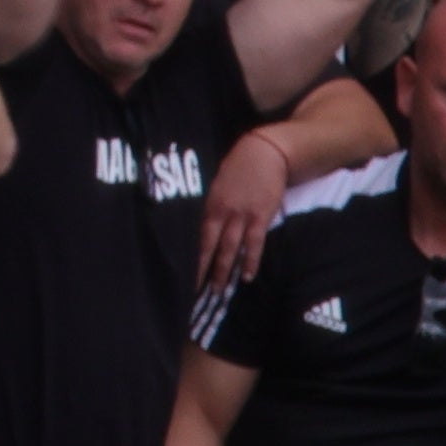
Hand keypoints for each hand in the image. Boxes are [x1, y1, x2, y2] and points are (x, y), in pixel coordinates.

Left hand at [192, 132, 291, 295]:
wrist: (264, 153)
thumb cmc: (238, 168)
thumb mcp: (217, 185)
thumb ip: (210, 206)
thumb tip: (201, 227)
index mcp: (208, 204)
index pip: (195, 236)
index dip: (190, 256)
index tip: (182, 274)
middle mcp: (222, 212)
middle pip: (208, 245)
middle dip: (201, 269)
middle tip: (194, 292)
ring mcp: (242, 215)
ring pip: (229, 248)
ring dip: (223, 270)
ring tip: (217, 290)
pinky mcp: (261, 217)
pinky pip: (255, 243)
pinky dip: (250, 261)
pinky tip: (246, 277)